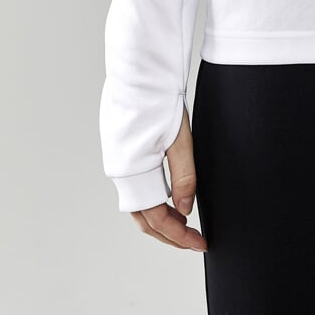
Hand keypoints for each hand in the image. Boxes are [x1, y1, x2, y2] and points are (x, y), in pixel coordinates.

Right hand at [129, 103, 207, 251]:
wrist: (139, 71)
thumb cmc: (158, 100)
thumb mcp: (180, 139)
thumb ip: (183, 177)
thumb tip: (186, 209)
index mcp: (132, 173)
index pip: (157, 220)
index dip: (179, 236)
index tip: (199, 243)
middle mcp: (118, 171)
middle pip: (143, 218)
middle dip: (169, 234)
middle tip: (194, 239)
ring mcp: (115, 161)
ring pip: (138, 204)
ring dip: (160, 218)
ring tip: (184, 223)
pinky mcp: (118, 151)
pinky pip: (134, 187)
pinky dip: (152, 200)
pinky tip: (168, 197)